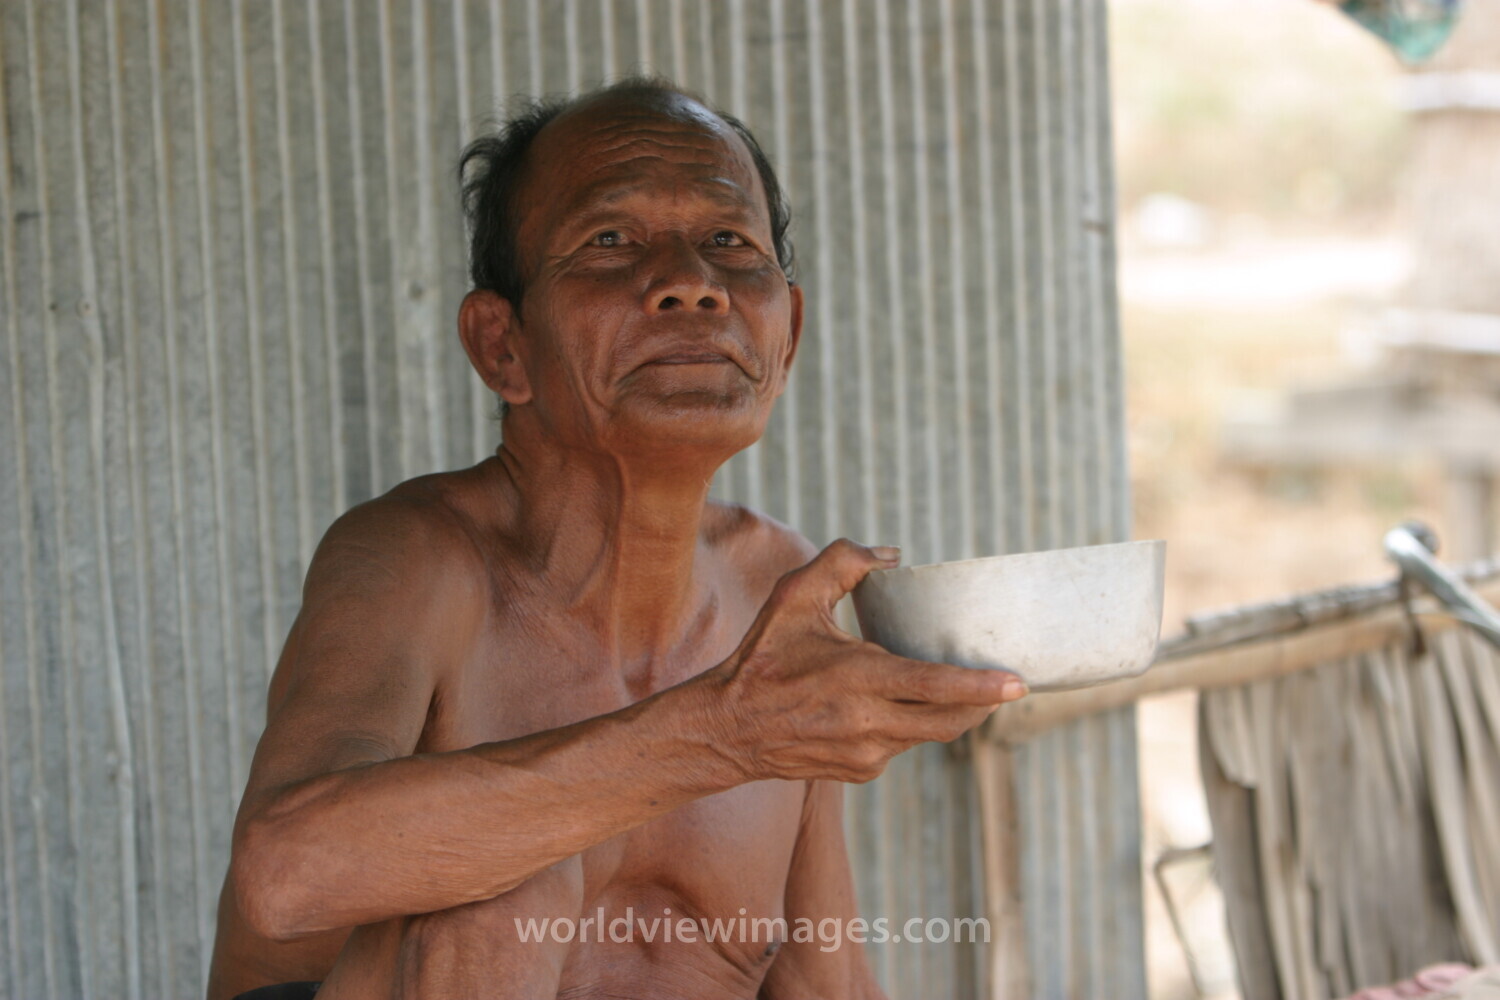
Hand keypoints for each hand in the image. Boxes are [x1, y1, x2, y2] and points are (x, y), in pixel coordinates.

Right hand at [705, 538, 1027, 782]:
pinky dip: (910, 724)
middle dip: (981, 704)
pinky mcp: (860, 772)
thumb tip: (892, 554)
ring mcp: (866, 755)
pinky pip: (901, 746)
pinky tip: (898, 705)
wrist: (726, 729)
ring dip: (946, 712)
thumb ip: (842, 562)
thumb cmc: (761, 657)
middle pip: (949, 721)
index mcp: (857, 680)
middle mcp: (867, 724)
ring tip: (956, 688)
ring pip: (927, 734)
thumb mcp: (793, 596)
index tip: (1018, 683)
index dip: (982, 687)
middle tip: (1002, 684)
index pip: (936, 687)